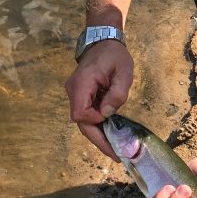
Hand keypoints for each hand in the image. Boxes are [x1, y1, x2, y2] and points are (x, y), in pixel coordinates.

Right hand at [65, 40, 132, 159]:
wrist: (103, 42)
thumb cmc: (114, 55)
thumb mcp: (123, 71)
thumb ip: (117, 93)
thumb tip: (108, 114)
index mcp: (82, 83)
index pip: (81, 113)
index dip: (95, 120)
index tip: (110, 116)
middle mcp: (73, 90)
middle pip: (81, 122)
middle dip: (98, 140)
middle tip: (116, 155)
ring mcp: (75, 94)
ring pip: (83, 121)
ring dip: (99, 135)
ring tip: (116, 150)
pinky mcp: (80, 96)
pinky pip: (87, 115)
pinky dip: (98, 126)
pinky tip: (111, 136)